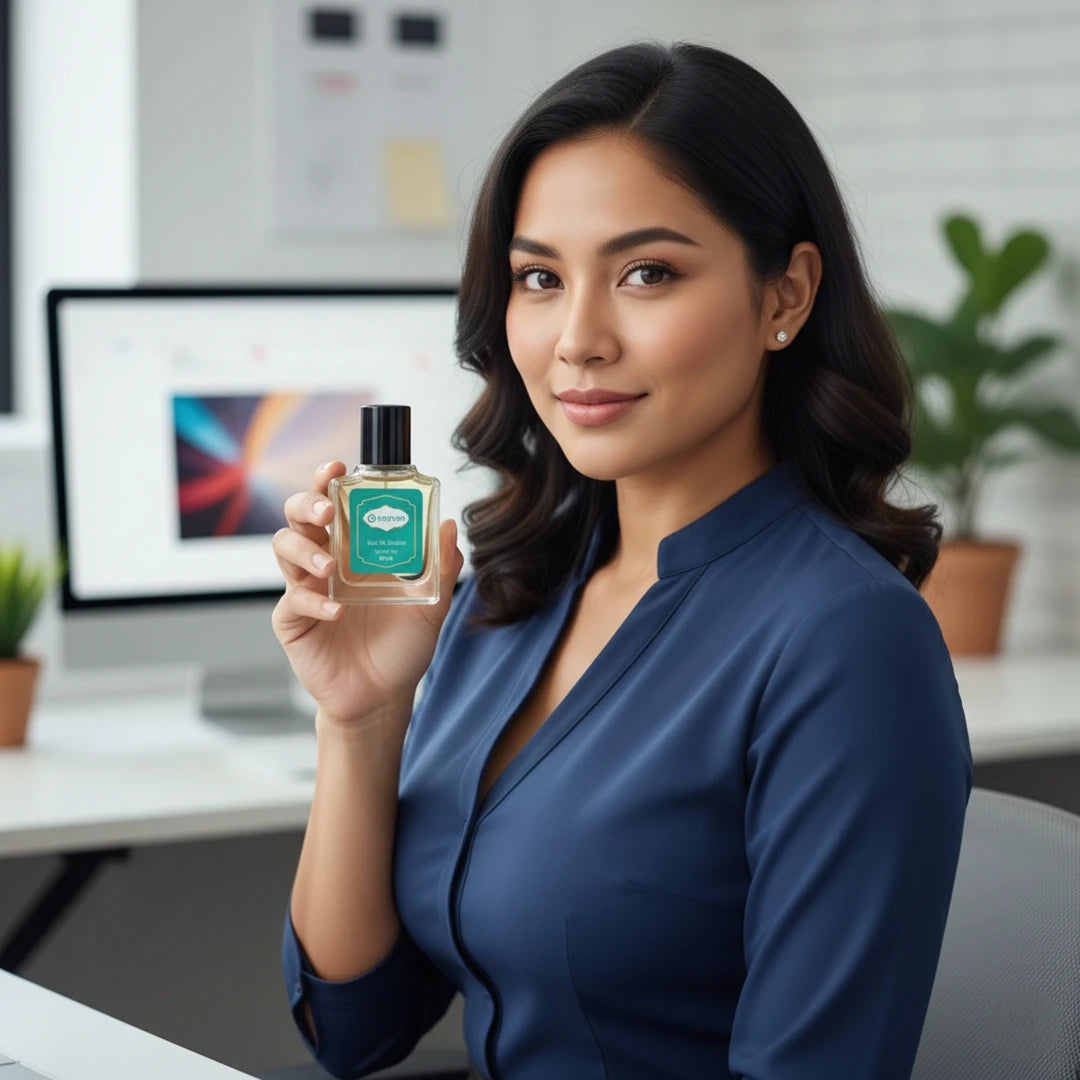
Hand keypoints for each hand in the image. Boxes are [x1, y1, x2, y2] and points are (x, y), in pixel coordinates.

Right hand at [271, 462, 463, 730]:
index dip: (328, 482)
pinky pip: (292, 601)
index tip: (338, 468)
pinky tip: (337, 612)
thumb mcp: (431, 605)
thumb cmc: (401, 648)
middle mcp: (325, 563)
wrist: (382, 697)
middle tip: (326, 512)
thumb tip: (449, 525)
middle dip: (307, 504)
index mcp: (354, 550)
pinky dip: (314, 603)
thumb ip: (440, 567)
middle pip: (298, 517)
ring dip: (304, 552)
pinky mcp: (293, 621)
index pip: (333, 504)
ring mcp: (305, 590)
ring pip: (284, 549)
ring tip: (330, 568)